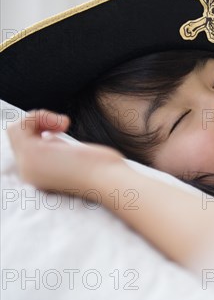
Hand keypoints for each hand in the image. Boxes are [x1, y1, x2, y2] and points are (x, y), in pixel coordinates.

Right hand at [7, 110, 125, 191]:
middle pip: (19, 138)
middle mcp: (30, 173)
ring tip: (64, 123)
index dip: (39, 132)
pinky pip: (20, 126)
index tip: (61, 130)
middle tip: (64, 124)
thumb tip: (49, 137)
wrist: (112, 182)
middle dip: (39, 122)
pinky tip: (63, 123)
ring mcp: (29, 166)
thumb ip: (59, 150)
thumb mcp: (76, 158)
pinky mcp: (32, 156)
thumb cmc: (105, 170)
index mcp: (40, 176)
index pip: (26, 147)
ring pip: (16, 130)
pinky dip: (38, 116)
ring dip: (39, 118)